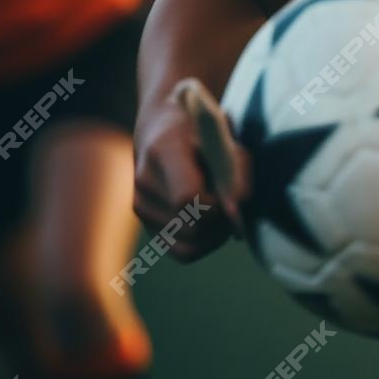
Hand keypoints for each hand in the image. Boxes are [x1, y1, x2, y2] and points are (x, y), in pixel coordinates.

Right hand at [132, 94, 250, 260]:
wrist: (162, 126)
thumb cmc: (202, 129)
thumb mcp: (226, 138)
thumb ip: (236, 171)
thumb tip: (237, 209)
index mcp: (163, 151)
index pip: (187, 198)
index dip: (216, 206)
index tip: (230, 196)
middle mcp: (145, 181)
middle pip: (192, 227)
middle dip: (221, 223)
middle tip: (233, 205)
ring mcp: (141, 205)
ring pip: (189, 245)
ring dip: (214, 235)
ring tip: (223, 213)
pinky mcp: (145, 222)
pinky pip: (182, 251)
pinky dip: (204, 244)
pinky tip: (212, 224)